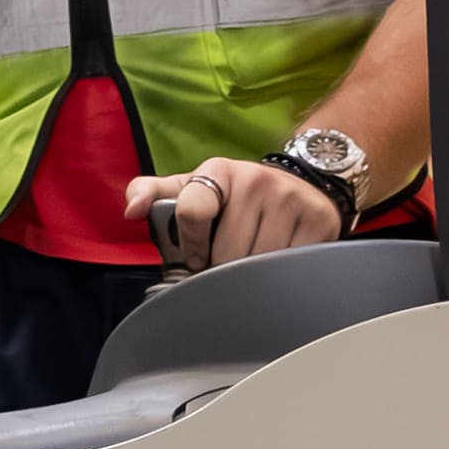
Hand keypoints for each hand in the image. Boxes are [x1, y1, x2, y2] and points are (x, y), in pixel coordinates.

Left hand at [153, 145, 343, 267]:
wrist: (300, 184)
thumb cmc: (236, 196)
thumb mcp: (192, 188)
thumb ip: (153, 195)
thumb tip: (131, 210)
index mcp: (217, 172)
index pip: (191, 211)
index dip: (190, 246)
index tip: (196, 259)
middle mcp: (255, 180)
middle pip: (226, 251)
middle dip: (221, 268)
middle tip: (226, 265)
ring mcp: (289, 199)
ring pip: (257, 264)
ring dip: (250, 277)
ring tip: (250, 264)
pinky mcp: (317, 220)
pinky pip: (288, 265)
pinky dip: (279, 275)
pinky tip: (276, 264)